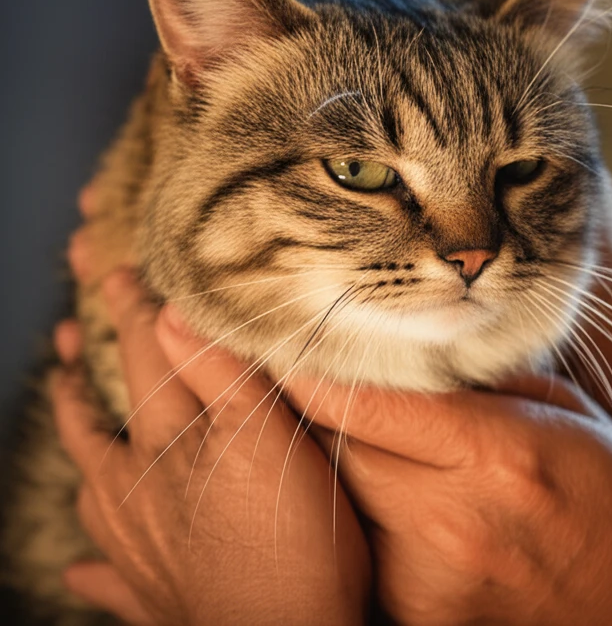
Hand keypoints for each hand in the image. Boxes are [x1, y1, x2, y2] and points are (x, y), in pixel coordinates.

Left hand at [52, 270, 370, 624]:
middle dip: (82, 371)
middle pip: (94, 420)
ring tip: (70, 423)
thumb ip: (223, 374)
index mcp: (169, 442)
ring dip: (78, 450)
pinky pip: (101, 576)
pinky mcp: (148, 592)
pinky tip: (80, 569)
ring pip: (90, 489)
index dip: (133, 310)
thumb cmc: (289, 540)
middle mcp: (137, 489)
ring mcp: (135, 544)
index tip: (118, 271)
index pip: (145, 358)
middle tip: (68, 339)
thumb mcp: (270, 438)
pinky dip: (89, 568)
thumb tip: (174, 314)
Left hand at [284, 373, 611, 624]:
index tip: (292, 341)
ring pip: (345, 502)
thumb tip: (416, 349)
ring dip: (352, 468)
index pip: (362, 402)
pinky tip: (413, 505)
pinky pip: (367, 549)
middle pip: (336, 450)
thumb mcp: (571, 418)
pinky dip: (373, 519)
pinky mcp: (415, 618)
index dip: (314, 367)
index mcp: (495, 454)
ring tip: (387, 448)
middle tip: (331, 382)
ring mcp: (424, 582)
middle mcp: (447, 523)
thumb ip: (489, 382)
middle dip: (328, 412)